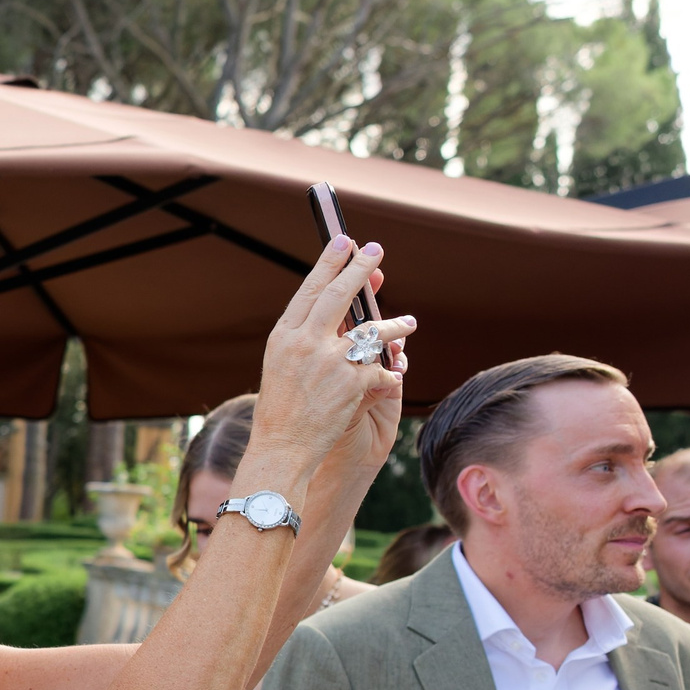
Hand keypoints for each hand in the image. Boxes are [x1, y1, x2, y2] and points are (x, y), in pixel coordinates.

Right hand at [230, 239, 418, 507]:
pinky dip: (391, 372)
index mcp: (284, 336)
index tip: (344, 240)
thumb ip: (305, 339)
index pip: (310, 289)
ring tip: (408, 322)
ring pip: (372, 330)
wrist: (282, 449)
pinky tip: (396, 375)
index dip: (329, 262)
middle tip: (376, 250)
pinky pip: (382, 368)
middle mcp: (304, 343)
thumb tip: (337, 315)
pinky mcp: (352, 382)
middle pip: (338, 295)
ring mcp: (329, 361)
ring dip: (394, 325)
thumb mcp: (282, 367)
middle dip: (360, 269)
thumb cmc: (281, 412)